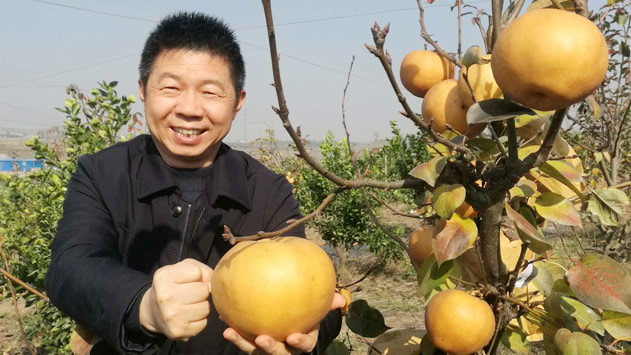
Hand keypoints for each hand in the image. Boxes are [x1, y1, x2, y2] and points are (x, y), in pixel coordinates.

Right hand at [139, 258, 212, 340]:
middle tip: (190, 294)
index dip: (196, 275)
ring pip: (206, 308)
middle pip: (203, 291)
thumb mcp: (182, 268)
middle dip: (201, 291)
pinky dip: (199, 320)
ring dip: (202, 306)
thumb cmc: (173, 285)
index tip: (187, 280)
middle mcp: (165, 297)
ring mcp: (171, 316)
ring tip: (189, 305)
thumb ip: (201, 270)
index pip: (196, 272)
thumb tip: (213, 286)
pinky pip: (203, 323)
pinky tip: (188, 316)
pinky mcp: (178, 331)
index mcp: (164, 278)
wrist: (153, 311)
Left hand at [224, 292, 346, 353]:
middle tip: (261, 339)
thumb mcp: (317, 307)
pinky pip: (242, 339)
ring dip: (242, 342)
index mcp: (303, 339)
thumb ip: (327, 302)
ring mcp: (267, 348)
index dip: (299, 343)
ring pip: (255, 350)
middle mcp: (285, 348)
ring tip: (230, 332)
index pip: (304, 345)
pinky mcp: (252, 344)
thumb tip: (340, 298)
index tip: (293, 337)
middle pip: (278, 354)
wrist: (288, 315)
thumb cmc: (306, 312)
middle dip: (269, 349)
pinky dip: (233, 331)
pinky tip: (224, 319)